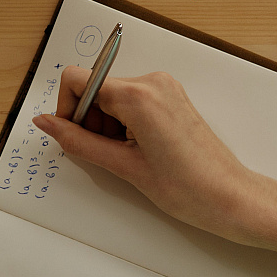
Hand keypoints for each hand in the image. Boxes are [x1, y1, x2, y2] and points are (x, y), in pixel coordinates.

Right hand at [31, 68, 276, 276]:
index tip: (74, 136)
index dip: (68, 109)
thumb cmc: (188, 188)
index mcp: (138, 95)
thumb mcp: (123, 167)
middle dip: (90, 121)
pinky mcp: (171, 97)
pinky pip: (131, 101)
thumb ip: (78, 141)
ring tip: (129, 156)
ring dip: (108, 125)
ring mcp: (164, 87)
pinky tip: (139, 150)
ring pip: (111, 96)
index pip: (77, 79)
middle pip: (94, 88)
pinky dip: (124, 123)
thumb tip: (46, 123)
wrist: (230, 197)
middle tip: (108, 155)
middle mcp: (152, 82)